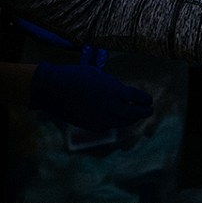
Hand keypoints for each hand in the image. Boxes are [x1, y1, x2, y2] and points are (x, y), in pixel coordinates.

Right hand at [29, 62, 153, 130]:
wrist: (52, 89)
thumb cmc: (76, 76)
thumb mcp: (100, 75)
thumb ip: (113, 86)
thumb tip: (123, 94)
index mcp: (114, 91)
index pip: (137, 98)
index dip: (145, 100)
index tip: (149, 100)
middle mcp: (109, 106)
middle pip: (132, 113)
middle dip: (143, 112)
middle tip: (149, 110)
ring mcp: (99, 117)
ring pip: (121, 123)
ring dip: (130, 120)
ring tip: (135, 117)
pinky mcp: (89, 125)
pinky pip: (107, 126)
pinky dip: (115, 123)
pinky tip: (117, 120)